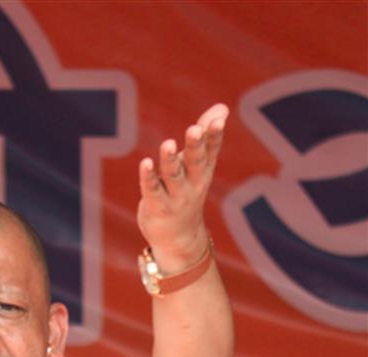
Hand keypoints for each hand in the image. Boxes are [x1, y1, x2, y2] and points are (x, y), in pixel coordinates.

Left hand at [137, 103, 228, 271]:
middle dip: (195, 146)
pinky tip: (145, 163)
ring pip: (173, 176)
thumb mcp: (198, 166)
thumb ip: (205, 137)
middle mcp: (192, 183)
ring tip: (168, 144)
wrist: (179, 238)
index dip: (214, 136)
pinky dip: (149, 177)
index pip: (211, 151)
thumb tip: (222, 107)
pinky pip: (152, 190)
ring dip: (170, 160)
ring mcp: (175, 197)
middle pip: (195, 162)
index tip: (219, 120)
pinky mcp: (156, 207)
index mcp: (203, 171)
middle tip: (194, 129)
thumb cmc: (187, 193)